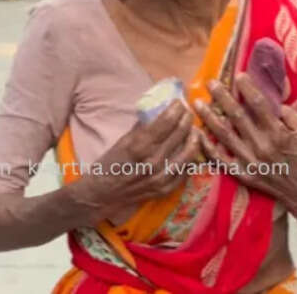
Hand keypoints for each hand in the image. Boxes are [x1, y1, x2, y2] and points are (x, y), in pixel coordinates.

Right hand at [71, 101, 199, 223]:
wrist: (102, 194)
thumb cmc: (110, 163)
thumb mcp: (124, 140)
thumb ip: (144, 126)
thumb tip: (160, 110)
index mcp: (140, 146)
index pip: (167, 121)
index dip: (177, 108)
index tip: (180, 102)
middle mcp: (153, 161)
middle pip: (180, 133)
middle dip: (187, 118)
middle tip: (189, 112)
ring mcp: (161, 177)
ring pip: (189, 153)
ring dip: (194, 137)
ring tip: (194, 130)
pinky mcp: (165, 189)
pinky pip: (186, 171)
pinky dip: (190, 158)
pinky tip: (190, 150)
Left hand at [196, 74, 296, 214]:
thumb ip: (292, 116)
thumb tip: (276, 103)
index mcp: (279, 133)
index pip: (260, 105)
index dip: (248, 88)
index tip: (238, 75)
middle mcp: (261, 145)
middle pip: (237, 116)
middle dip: (222, 97)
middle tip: (210, 83)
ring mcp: (249, 161)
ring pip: (224, 135)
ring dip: (209, 118)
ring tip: (197, 103)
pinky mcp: (243, 174)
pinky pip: (220, 160)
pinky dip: (208, 147)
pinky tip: (198, 134)